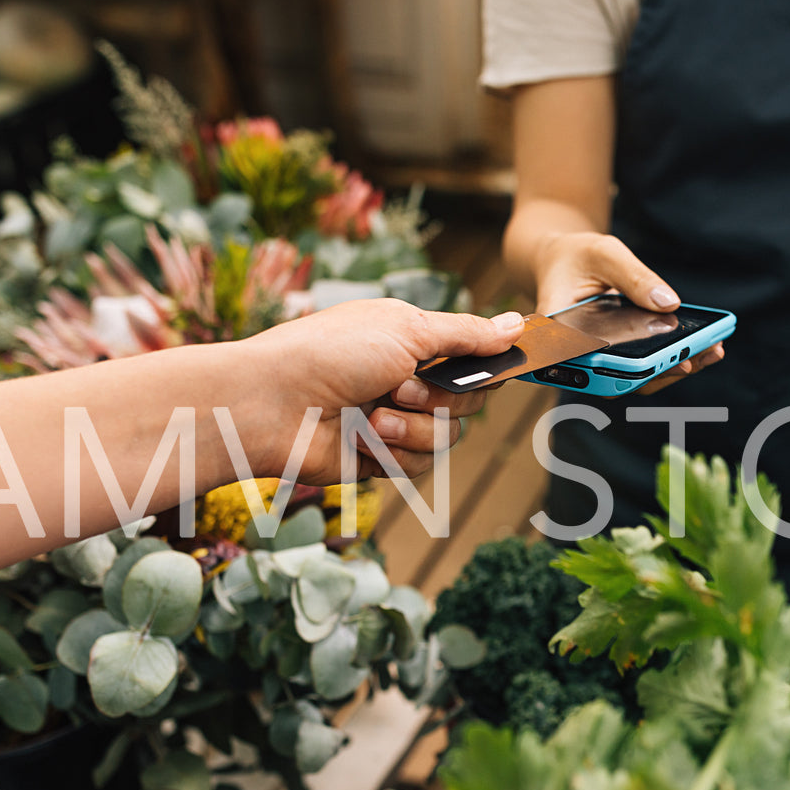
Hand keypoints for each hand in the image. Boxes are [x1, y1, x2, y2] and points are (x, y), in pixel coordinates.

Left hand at [250, 299, 523, 482]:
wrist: (272, 406)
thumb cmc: (328, 353)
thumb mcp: (406, 329)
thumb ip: (466, 333)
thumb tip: (517, 324)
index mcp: (413, 341)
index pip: (473, 358)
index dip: (488, 369)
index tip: (503, 371)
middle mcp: (407, 380)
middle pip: (468, 403)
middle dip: (439, 400)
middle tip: (400, 388)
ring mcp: (394, 420)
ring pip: (446, 438)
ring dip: (412, 430)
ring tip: (371, 419)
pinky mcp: (380, 458)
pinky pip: (418, 465)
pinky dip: (393, 455)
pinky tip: (360, 442)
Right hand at [533, 231, 723, 395]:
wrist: (566, 262)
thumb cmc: (577, 256)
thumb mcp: (604, 254)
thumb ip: (634, 277)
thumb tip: (670, 304)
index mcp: (558, 333)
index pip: (583, 360)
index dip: (613, 368)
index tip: (646, 363)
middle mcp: (575, 357)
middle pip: (614, 379)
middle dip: (655, 372)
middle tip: (689, 361)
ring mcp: (599, 362)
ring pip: (634, 380)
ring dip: (672, 371)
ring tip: (710, 353)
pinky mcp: (618, 359)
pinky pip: (645, 369)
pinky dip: (674, 360)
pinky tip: (705, 347)